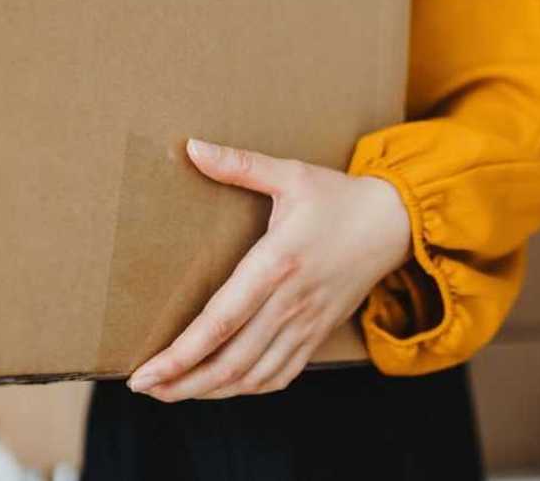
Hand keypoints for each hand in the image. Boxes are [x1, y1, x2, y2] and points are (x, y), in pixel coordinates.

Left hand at [127, 139, 411, 401]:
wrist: (395, 224)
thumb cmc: (339, 198)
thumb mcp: (291, 174)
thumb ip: (240, 165)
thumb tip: (191, 148)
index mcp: (277, 263)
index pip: (222, 321)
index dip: (181, 353)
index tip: (145, 371)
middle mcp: (291, 301)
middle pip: (231, 360)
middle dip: (182, 382)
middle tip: (144, 387)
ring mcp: (307, 323)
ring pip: (253, 375)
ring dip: (210, 390)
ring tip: (172, 391)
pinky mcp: (319, 332)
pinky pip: (281, 374)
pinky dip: (248, 388)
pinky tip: (223, 386)